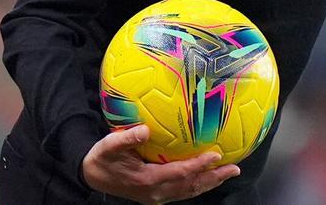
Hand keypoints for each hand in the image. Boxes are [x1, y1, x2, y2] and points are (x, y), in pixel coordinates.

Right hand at [81, 125, 239, 203]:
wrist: (91, 176)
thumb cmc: (102, 158)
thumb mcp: (109, 146)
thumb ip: (126, 139)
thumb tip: (145, 129)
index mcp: (146, 180)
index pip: (179, 173)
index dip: (199, 165)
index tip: (216, 155)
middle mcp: (155, 192)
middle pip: (190, 186)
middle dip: (214, 178)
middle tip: (234, 168)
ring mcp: (157, 196)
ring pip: (189, 191)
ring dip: (210, 182)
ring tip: (229, 172)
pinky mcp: (157, 195)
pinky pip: (183, 191)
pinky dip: (199, 184)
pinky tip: (210, 176)